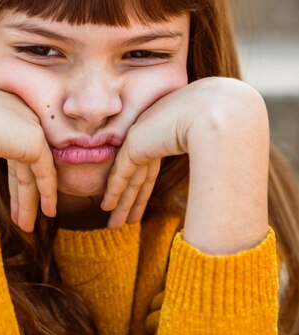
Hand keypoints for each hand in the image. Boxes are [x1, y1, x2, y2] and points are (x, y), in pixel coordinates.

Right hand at [0, 81, 57, 233]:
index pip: (5, 144)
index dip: (8, 176)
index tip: (7, 201)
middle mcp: (12, 110)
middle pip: (20, 158)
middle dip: (20, 192)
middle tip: (20, 219)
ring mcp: (25, 122)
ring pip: (32, 167)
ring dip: (30, 200)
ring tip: (27, 226)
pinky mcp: (34, 138)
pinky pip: (44, 170)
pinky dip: (47, 192)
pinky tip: (48, 211)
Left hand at [101, 77, 268, 248]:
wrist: (213, 111)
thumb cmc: (223, 125)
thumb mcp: (213, 144)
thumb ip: (208, 158)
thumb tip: (227, 182)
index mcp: (167, 132)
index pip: (151, 167)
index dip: (143, 189)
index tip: (137, 206)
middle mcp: (151, 133)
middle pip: (139, 175)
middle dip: (130, 199)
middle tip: (120, 219)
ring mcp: (141, 138)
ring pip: (127, 179)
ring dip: (121, 202)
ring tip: (114, 223)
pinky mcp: (135, 145)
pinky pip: (121, 173)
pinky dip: (114, 191)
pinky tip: (107, 206)